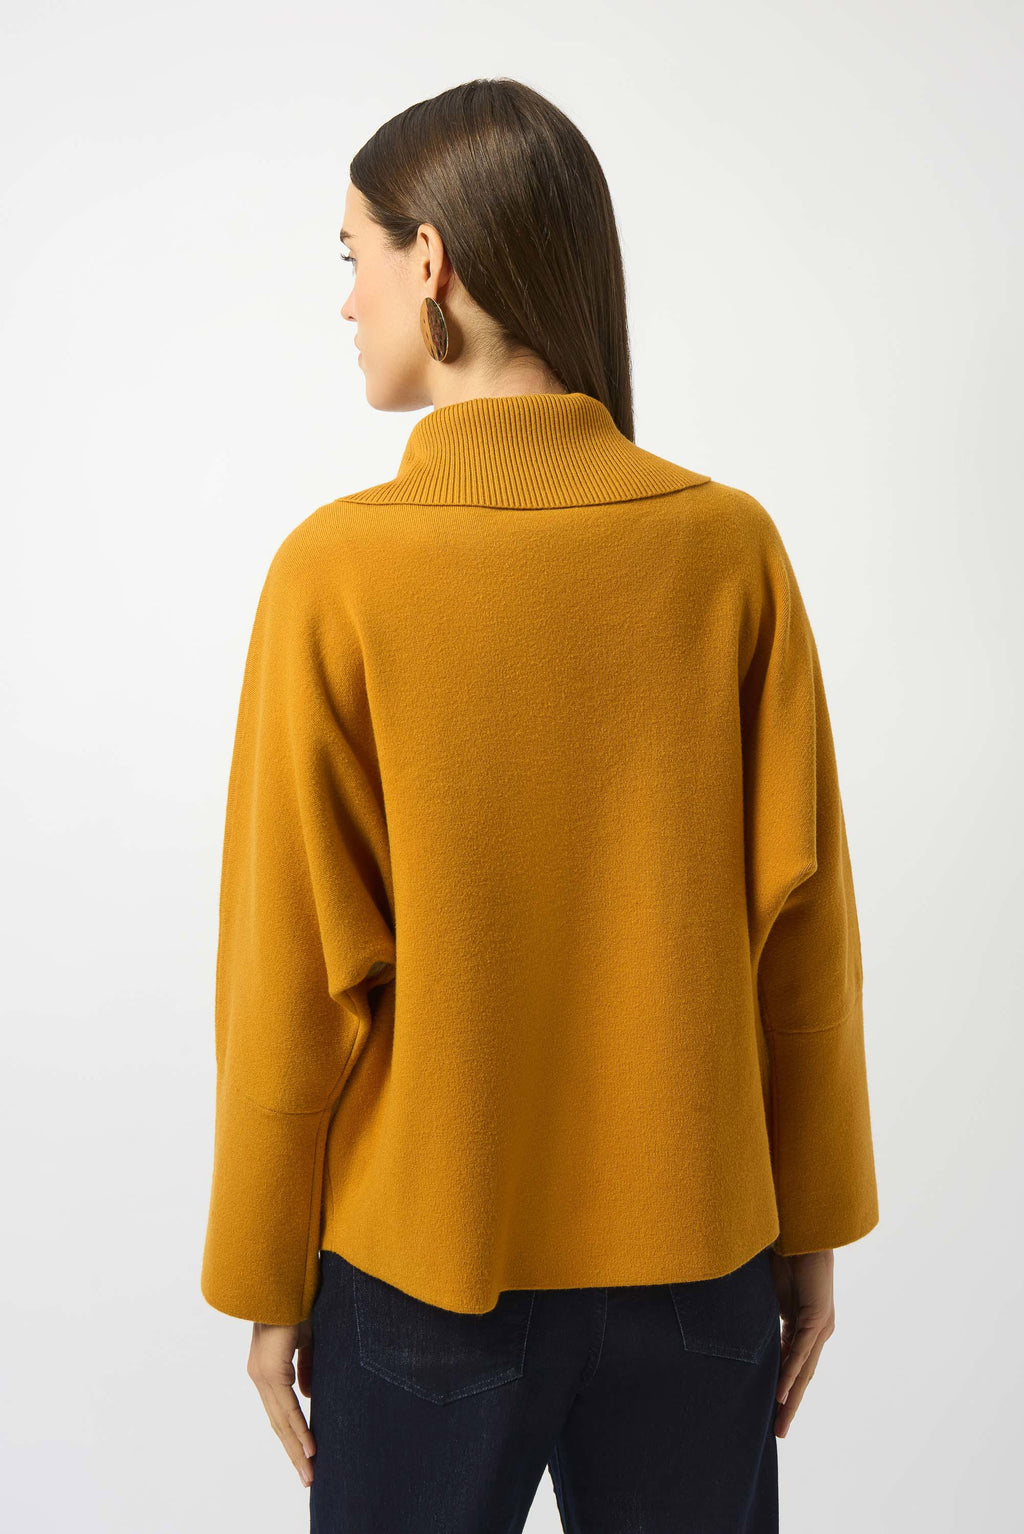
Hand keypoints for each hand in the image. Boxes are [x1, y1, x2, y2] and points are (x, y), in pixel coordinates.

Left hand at [247, 1317, 316, 1486]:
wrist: (286, 1280)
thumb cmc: (297, 1303)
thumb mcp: (308, 1340)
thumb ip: (306, 1368)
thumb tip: (308, 1396)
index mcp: (267, 1370)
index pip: (281, 1411)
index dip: (293, 1435)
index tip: (306, 1457)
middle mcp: (260, 1376)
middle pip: (278, 1423)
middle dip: (294, 1452)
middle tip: (307, 1478)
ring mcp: (263, 1375)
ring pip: (281, 1420)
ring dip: (297, 1448)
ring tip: (309, 1472)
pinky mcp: (271, 1371)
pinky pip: (286, 1406)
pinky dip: (299, 1428)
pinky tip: (309, 1447)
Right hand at [767, 1248, 835, 1437]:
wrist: (803, 1230)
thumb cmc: (784, 1252)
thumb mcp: (767, 1292)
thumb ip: (760, 1312)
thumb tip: (736, 1323)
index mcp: (803, 1324)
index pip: (792, 1364)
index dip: (782, 1388)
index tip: (769, 1410)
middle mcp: (816, 1331)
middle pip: (802, 1376)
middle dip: (790, 1406)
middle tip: (779, 1433)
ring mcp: (820, 1327)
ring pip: (804, 1371)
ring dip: (792, 1400)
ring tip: (781, 1424)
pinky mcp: (817, 1318)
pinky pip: (801, 1352)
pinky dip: (791, 1374)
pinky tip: (783, 1395)